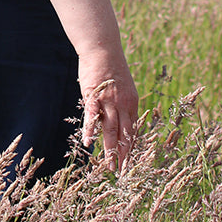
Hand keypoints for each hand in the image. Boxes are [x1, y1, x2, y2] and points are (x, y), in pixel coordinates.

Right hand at [80, 53, 138, 170]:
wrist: (103, 48)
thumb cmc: (111, 67)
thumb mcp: (123, 86)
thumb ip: (123, 103)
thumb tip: (121, 117)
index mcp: (132, 103)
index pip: (133, 130)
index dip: (132, 147)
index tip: (131, 162)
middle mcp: (124, 104)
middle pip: (125, 134)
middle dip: (125, 155)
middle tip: (124, 172)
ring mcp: (109, 101)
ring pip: (111, 130)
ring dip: (111, 150)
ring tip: (111, 166)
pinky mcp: (94, 96)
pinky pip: (93, 116)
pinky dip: (91, 130)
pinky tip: (89, 143)